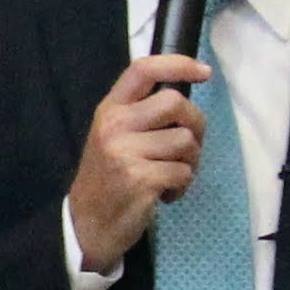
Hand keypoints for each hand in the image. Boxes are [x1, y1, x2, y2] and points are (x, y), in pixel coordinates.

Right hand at [65, 52, 211, 273]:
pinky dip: (182, 185)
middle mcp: (115, 126)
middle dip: (195, 124)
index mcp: (109, 110)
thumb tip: (183, 99)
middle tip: (188, 146)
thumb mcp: (112, 137)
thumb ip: (139, 114)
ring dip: (190, 161)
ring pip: (185, 141)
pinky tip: (165, 194)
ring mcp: (125, 152)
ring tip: (170, 175)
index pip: (143, 70)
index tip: (203, 72)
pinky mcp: (140, 179)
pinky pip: (184, 172)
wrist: (86, 224)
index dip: (178, 64)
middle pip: (175, 103)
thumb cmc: (107, 178)